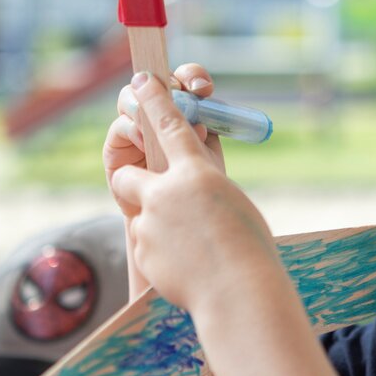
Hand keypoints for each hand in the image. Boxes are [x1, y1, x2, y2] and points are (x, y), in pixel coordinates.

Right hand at [103, 64, 225, 211]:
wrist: (174, 225)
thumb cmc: (194, 189)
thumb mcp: (206, 157)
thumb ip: (202, 133)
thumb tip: (197, 119)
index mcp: (184, 111)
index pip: (184, 81)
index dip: (192, 77)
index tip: (203, 88)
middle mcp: (155, 115)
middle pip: (152, 81)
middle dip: (165, 85)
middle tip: (182, 96)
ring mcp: (133, 129)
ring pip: (131, 98)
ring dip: (146, 106)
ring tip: (161, 124)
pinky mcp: (116, 148)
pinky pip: (120, 127)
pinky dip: (133, 129)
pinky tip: (145, 142)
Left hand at [110, 72, 281, 311]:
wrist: (238, 294)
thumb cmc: (249, 246)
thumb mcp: (232, 201)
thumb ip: (204, 183)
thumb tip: (188, 176)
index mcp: (197, 172)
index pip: (168, 124)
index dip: (152, 99)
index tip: (139, 81)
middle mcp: (166, 192)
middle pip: (126, 174)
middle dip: (132, 183)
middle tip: (151, 196)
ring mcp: (150, 223)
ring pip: (139, 215)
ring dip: (156, 226)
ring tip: (188, 248)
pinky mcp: (143, 252)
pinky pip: (147, 246)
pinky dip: (163, 255)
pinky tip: (187, 269)